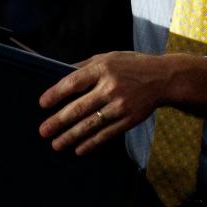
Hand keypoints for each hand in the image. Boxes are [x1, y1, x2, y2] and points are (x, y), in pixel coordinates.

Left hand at [38, 51, 172, 154]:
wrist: (164, 78)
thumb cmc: (132, 65)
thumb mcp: (109, 57)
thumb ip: (85, 65)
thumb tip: (59, 73)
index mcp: (103, 68)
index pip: (73, 82)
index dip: (56, 94)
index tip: (42, 104)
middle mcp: (111, 87)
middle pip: (79, 107)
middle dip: (58, 121)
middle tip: (43, 131)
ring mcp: (121, 105)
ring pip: (90, 124)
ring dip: (71, 136)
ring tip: (56, 144)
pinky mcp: (129, 119)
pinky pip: (107, 134)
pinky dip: (91, 143)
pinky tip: (79, 149)